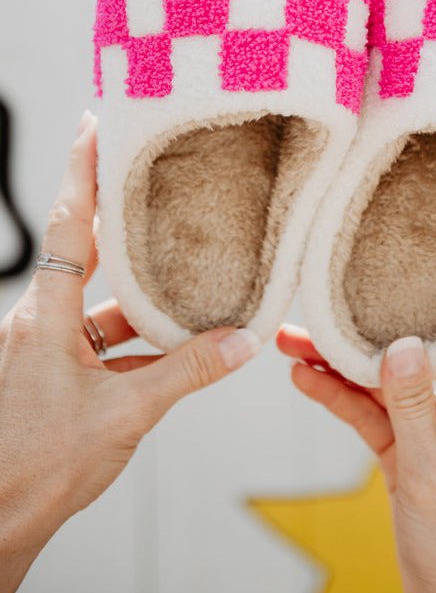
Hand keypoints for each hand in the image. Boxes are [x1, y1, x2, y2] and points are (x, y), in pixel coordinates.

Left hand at [0, 111, 258, 592]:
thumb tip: (241, 341)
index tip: (95, 124)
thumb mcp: (127, 414)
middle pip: (82, 251)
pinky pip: (94, 341)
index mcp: (43, 318)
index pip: (68, 225)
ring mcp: (41, 351)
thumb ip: (187, 372)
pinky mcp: (49, 377)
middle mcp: (36, 324)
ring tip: (180, 273)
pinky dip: (131, 338)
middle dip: (115, 216)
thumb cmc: (42, 468)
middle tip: (148, 178)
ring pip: (93, 302)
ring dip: (134, 292)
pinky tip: (170, 345)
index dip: (83, 171)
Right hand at [277, 256, 435, 592]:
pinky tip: (303, 375)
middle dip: (397, 306)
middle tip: (363, 267)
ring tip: (297, 333)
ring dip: (348, 356)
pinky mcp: (409, 446)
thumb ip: (414, 413)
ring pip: (394, 372)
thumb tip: (396, 345)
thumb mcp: (435, 484)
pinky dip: (339, 393)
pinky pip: (372, 408)